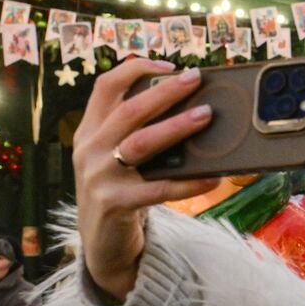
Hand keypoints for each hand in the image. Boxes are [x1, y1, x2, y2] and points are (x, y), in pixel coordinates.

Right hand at [72, 60, 219, 300]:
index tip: (168, 63)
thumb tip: (191, 105)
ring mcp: (99, 177)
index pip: (105, 87)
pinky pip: (159, 189)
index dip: (135, 69)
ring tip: (207, 115)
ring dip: (176, 127)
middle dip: (165, 91)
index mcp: (90, 131)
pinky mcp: (115, 204)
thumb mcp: (115, 156)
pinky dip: (190, 182)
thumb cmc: (120, 189)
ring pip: (141, 143)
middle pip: (128, 110)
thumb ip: (136, 131)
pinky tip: (214, 177)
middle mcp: (89, 149)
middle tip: (196, 78)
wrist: (101, 241)